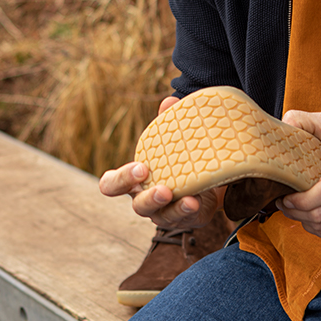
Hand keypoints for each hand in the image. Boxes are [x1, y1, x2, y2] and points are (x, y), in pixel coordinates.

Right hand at [98, 96, 222, 229]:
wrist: (209, 181)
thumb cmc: (180, 160)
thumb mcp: (174, 142)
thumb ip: (169, 123)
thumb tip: (171, 100)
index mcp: (135, 180)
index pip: (112, 185)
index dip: (120, 180)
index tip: (140, 167)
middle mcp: (144, 199)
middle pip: (136, 204)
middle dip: (146, 195)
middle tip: (159, 184)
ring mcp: (162, 213)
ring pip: (158, 215)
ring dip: (166, 205)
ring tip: (178, 195)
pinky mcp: (182, 219)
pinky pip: (181, 218)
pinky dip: (186, 209)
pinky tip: (194, 201)